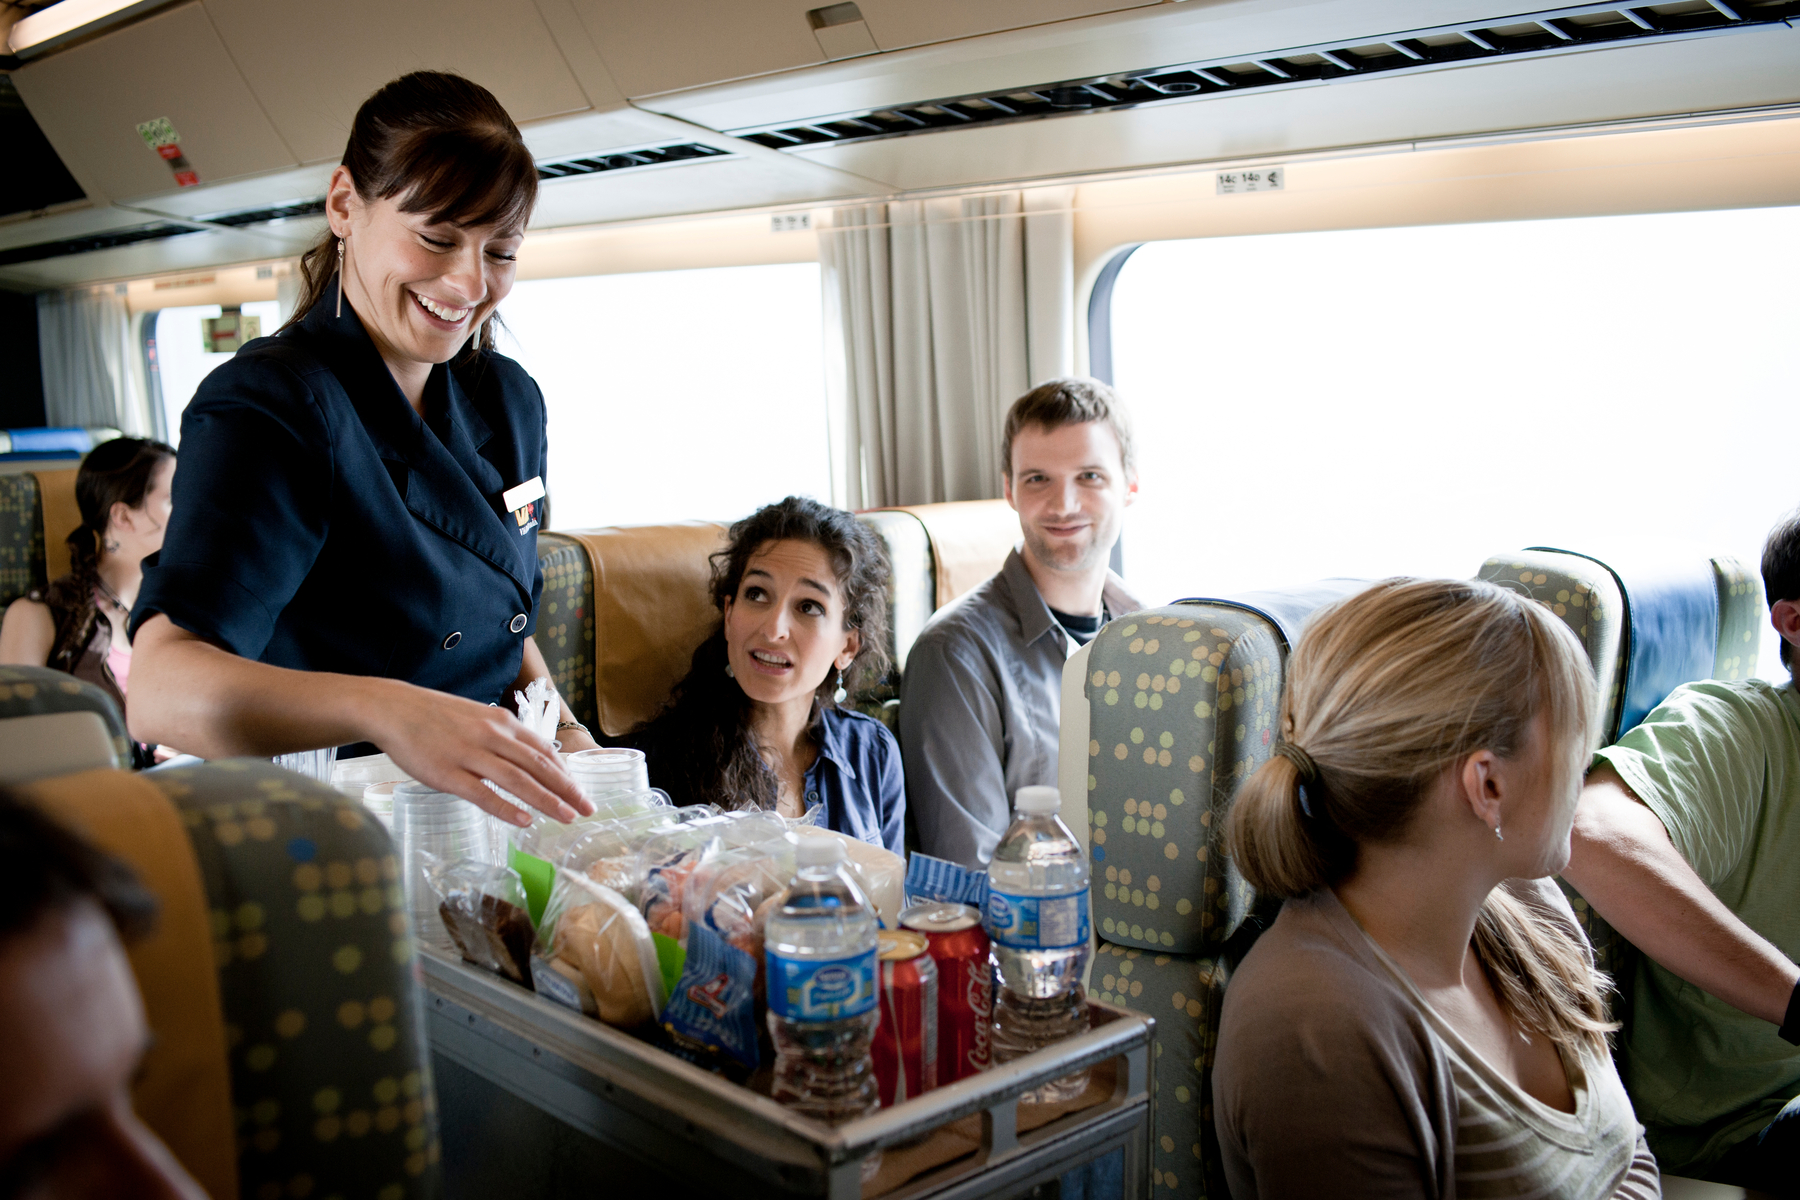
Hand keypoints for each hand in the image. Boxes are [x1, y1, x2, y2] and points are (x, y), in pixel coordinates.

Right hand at [365, 682, 592, 825]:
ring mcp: (470, 755)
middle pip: (538, 765)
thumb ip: (503, 736)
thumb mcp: (478, 717)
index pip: (543, 750)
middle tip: (588, 809)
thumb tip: (528, 757)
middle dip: (567, 789)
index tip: (580, 792)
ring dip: (546, 800)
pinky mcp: (448, 774)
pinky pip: (482, 794)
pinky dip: (506, 808)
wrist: (395, 709)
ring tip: (567, 817)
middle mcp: (492, 737)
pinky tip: (524, 820)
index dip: (565, 773)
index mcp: (501, 723)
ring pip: (517, 780)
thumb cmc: (437, 716)